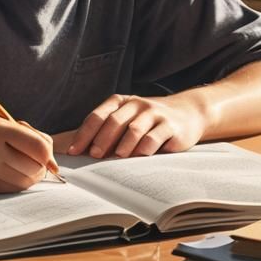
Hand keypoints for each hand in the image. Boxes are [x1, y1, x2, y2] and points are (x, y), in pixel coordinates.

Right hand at [0, 115, 55, 192]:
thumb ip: (25, 134)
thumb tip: (51, 158)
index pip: (38, 146)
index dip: (49, 154)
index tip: (48, 156)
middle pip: (34, 167)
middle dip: (41, 168)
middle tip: (35, 163)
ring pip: (24, 182)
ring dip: (30, 178)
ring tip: (21, 168)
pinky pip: (10, 191)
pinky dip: (16, 185)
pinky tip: (9, 175)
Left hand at [67, 93, 206, 159]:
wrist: (187, 113)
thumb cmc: (149, 121)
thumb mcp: (128, 118)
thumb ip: (109, 130)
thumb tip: (80, 151)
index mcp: (121, 102)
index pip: (98, 116)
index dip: (84, 134)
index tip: (73, 151)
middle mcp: (136, 104)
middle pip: (114, 121)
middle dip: (101, 140)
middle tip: (93, 156)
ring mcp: (154, 113)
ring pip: (134, 129)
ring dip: (122, 145)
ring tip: (115, 158)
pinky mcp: (170, 126)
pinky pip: (154, 138)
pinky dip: (143, 149)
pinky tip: (138, 158)